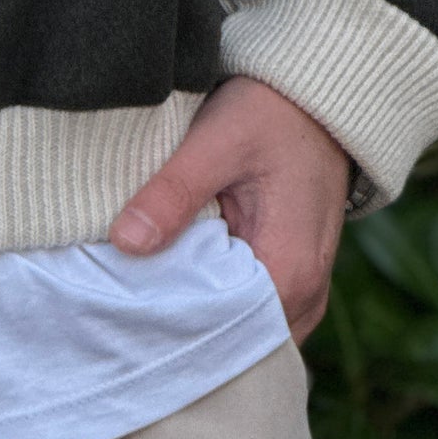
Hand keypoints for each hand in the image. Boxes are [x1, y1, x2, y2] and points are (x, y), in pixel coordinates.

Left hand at [107, 75, 350, 343]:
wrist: (318, 101)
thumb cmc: (272, 114)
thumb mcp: (217, 142)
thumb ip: (173, 192)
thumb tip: (124, 241)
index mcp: (289, 273)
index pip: (222, 333)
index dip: (168, 325)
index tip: (121, 310)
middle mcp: (304, 298)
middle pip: (229, 337)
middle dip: (176, 324)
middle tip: (119, 304)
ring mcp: (302, 293)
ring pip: (238, 326)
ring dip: (194, 310)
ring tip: (140, 291)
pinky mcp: (291, 278)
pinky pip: (247, 307)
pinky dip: (212, 295)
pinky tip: (173, 275)